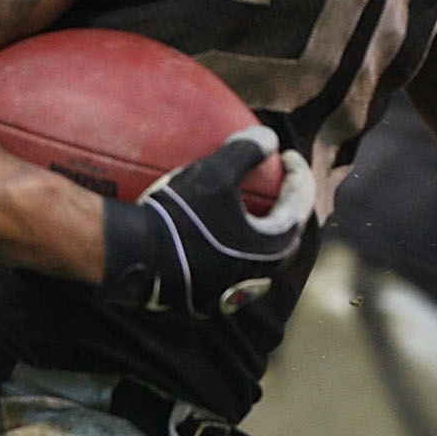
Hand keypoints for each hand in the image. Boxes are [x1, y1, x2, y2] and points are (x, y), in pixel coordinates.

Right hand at [99, 125, 314, 317]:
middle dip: (284, 207)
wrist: (136, 259)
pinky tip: (211, 228)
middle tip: (274, 183)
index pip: (300, 205)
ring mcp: (231, 290)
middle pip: (283, 235)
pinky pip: (229, 265)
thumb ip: (246, 152)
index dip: (298, 174)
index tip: (284, 155)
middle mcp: (258, 276)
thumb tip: (269, 138)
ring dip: (257, 227)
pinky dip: (231, 244)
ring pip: (257, 255)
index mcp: (272, 249)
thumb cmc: (180, 216)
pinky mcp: (206, 297)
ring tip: (245, 205)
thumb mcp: (214, 176)